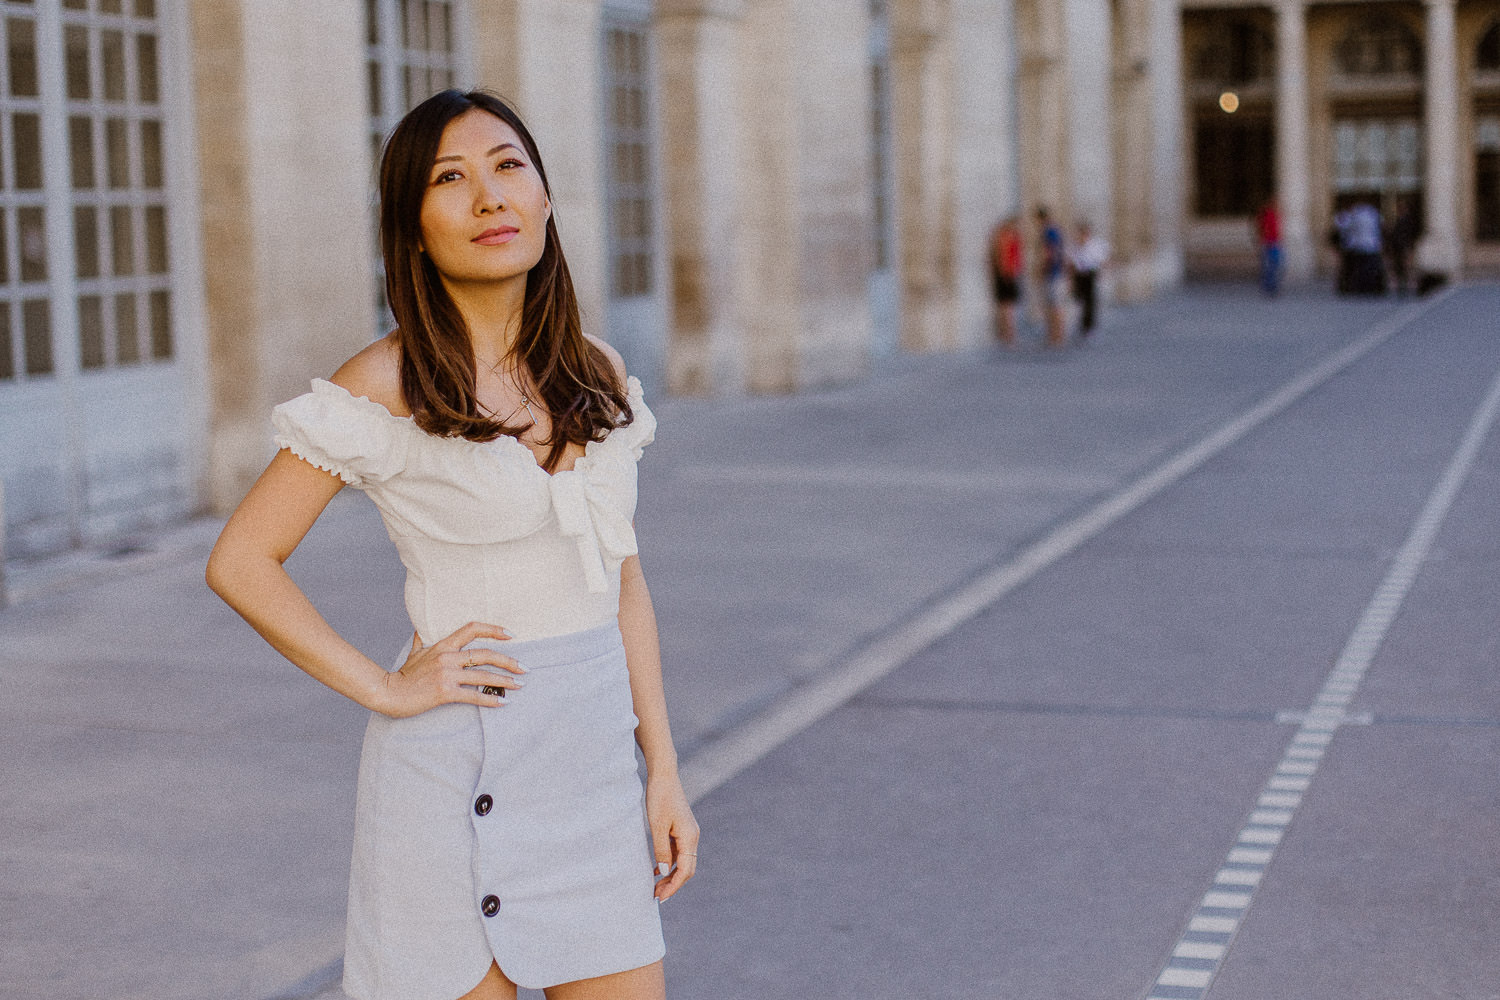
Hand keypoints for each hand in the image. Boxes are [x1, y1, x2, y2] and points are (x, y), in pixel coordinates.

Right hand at [377, 621, 521, 717]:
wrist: (389, 693)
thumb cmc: (403, 674)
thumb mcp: (414, 653)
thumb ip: (421, 639)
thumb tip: (421, 628)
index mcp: (443, 645)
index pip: (472, 629)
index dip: (493, 629)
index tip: (511, 635)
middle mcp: (447, 657)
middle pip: (486, 654)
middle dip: (508, 661)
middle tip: (524, 668)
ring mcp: (447, 674)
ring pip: (483, 675)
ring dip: (505, 681)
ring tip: (519, 685)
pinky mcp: (445, 692)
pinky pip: (473, 695)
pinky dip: (490, 699)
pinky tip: (503, 703)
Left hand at [648, 774, 698, 901]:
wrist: (664, 776)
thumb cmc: (660, 798)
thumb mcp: (657, 825)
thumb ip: (661, 849)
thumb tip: (665, 871)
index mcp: (690, 837)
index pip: (685, 870)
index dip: (674, 885)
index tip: (660, 897)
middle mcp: (692, 837)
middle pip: (687, 868)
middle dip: (673, 884)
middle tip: (656, 896)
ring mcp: (688, 833)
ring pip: (682, 861)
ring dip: (670, 875)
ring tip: (655, 886)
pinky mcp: (681, 829)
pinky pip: (677, 852)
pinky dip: (668, 863)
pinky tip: (656, 869)